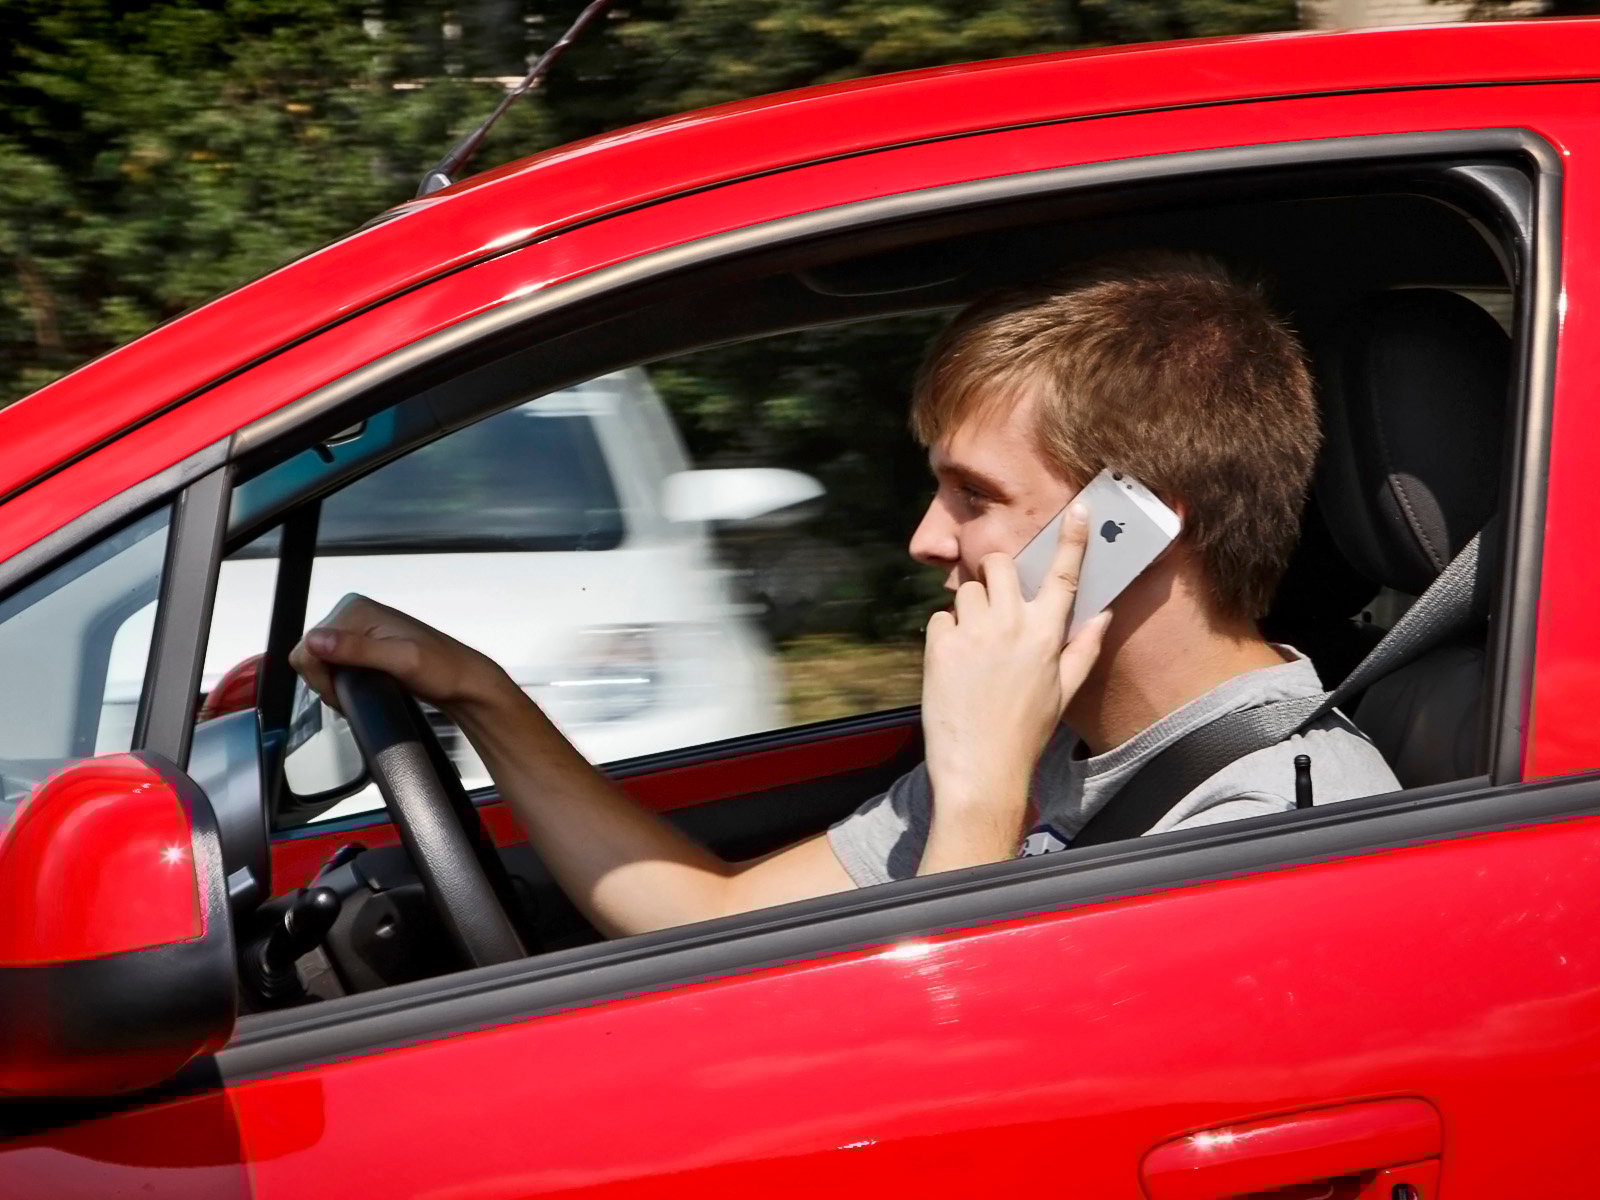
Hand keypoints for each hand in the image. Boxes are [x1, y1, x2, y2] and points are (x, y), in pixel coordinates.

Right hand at [289, 593, 509, 716]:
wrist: (464, 683)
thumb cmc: (443, 671)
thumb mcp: (401, 660)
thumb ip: (358, 650)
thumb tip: (316, 641)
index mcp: (356, 610)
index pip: (307, 645)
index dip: (320, 676)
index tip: (344, 692)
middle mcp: (354, 615)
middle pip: (310, 655)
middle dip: (327, 682)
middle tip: (357, 695)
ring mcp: (358, 632)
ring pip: (320, 664)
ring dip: (334, 685)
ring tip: (364, 693)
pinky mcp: (363, 649)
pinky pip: (334, 668)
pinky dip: (342, 684)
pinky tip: (362, 691)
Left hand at [919, 504, 1110, 864]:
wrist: (980, 769)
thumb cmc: (1024, 733)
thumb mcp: (1064, 692)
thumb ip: (1083, 648)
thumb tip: (1103, 614)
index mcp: (1047, 635)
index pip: (1064, 576)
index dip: (1072, 540)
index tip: (1077, 510)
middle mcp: (1012, 625)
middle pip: (1000, 564)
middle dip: (997, 572)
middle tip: (996, 599)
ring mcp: (973, 633)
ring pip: (967, 591)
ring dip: (970, 609)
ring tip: (975, 649)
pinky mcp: (940, 645)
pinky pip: (940, 619)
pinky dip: (945, 635)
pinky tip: (954, 666)